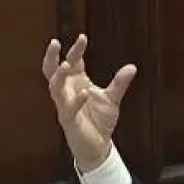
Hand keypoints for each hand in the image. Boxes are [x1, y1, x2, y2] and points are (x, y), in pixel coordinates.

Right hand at [43, 34, 136, 172]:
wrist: (98, 146)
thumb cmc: (100, 121)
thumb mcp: (112, 99)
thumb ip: (119, 83)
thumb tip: (132, 67)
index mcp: (76, 83)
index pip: (73, 62)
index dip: (76, 49)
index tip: (83, 37)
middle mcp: (67, 92)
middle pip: (52, 71)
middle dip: (52, 57)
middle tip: (56, 42)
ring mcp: (65, 106)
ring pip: (54, 88)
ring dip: (59, 76)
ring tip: (67, 64)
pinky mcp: (69, 120)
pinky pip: (68, 109)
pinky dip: (76, 100)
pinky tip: (84, 93)